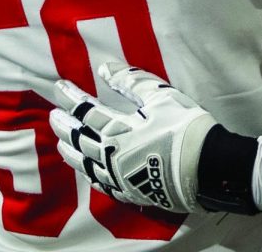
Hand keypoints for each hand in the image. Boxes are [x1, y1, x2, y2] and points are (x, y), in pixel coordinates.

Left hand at [50, 58, 216, 213]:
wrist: (208, 168)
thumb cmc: (185, 127)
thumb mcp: (161, 96)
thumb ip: (131, 82)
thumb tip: (105, 68)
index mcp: (119, 131)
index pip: (87, 111)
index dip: (71, 97)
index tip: (59, 86)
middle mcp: (112, 156)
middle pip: (81, 139)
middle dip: (65, 126)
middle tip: (53, 116)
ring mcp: (120, 177)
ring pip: (87, 165)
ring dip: (72, 152)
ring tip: (62, 144)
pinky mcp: (132, 192)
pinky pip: (103, 184)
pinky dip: (91, 174)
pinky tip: (88, 171)